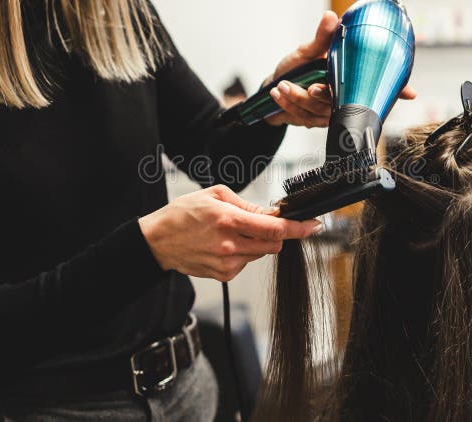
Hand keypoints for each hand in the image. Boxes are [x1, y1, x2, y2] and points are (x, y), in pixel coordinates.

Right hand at [138, 185, 322, 281]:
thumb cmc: (184, 214)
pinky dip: (243, 254)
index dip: (298, 228)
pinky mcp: (223, 275)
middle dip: (275, 234)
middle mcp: (229, 244)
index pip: (274, 228)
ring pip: (261, 254)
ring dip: (257, 243)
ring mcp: (226, 263)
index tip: (314, 226)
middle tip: (259, 224)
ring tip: (232, 233)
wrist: (157, 241)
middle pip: (273, 244)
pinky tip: (224, 245)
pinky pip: (247, 263)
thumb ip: (248, 206)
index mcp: (229, 220)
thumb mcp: (215, 196)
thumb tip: (273, 215)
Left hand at [264, 11, 416, 126]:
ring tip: (282, 85)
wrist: (273, 89)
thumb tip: (332, 15)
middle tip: (310, 88)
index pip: (374, 88)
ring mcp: (324, 114)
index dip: (396, 92)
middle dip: (322, 97)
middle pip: (340, 104)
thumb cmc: (296, 70)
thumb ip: (322, 38)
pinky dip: (286, 102)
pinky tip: (277, 93)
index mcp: (345, 82)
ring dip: (297, 98)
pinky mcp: (307, 121)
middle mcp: (339, 100)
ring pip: (314, 110)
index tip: (410, 93)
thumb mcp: (307, 51)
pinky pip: (298, 115)